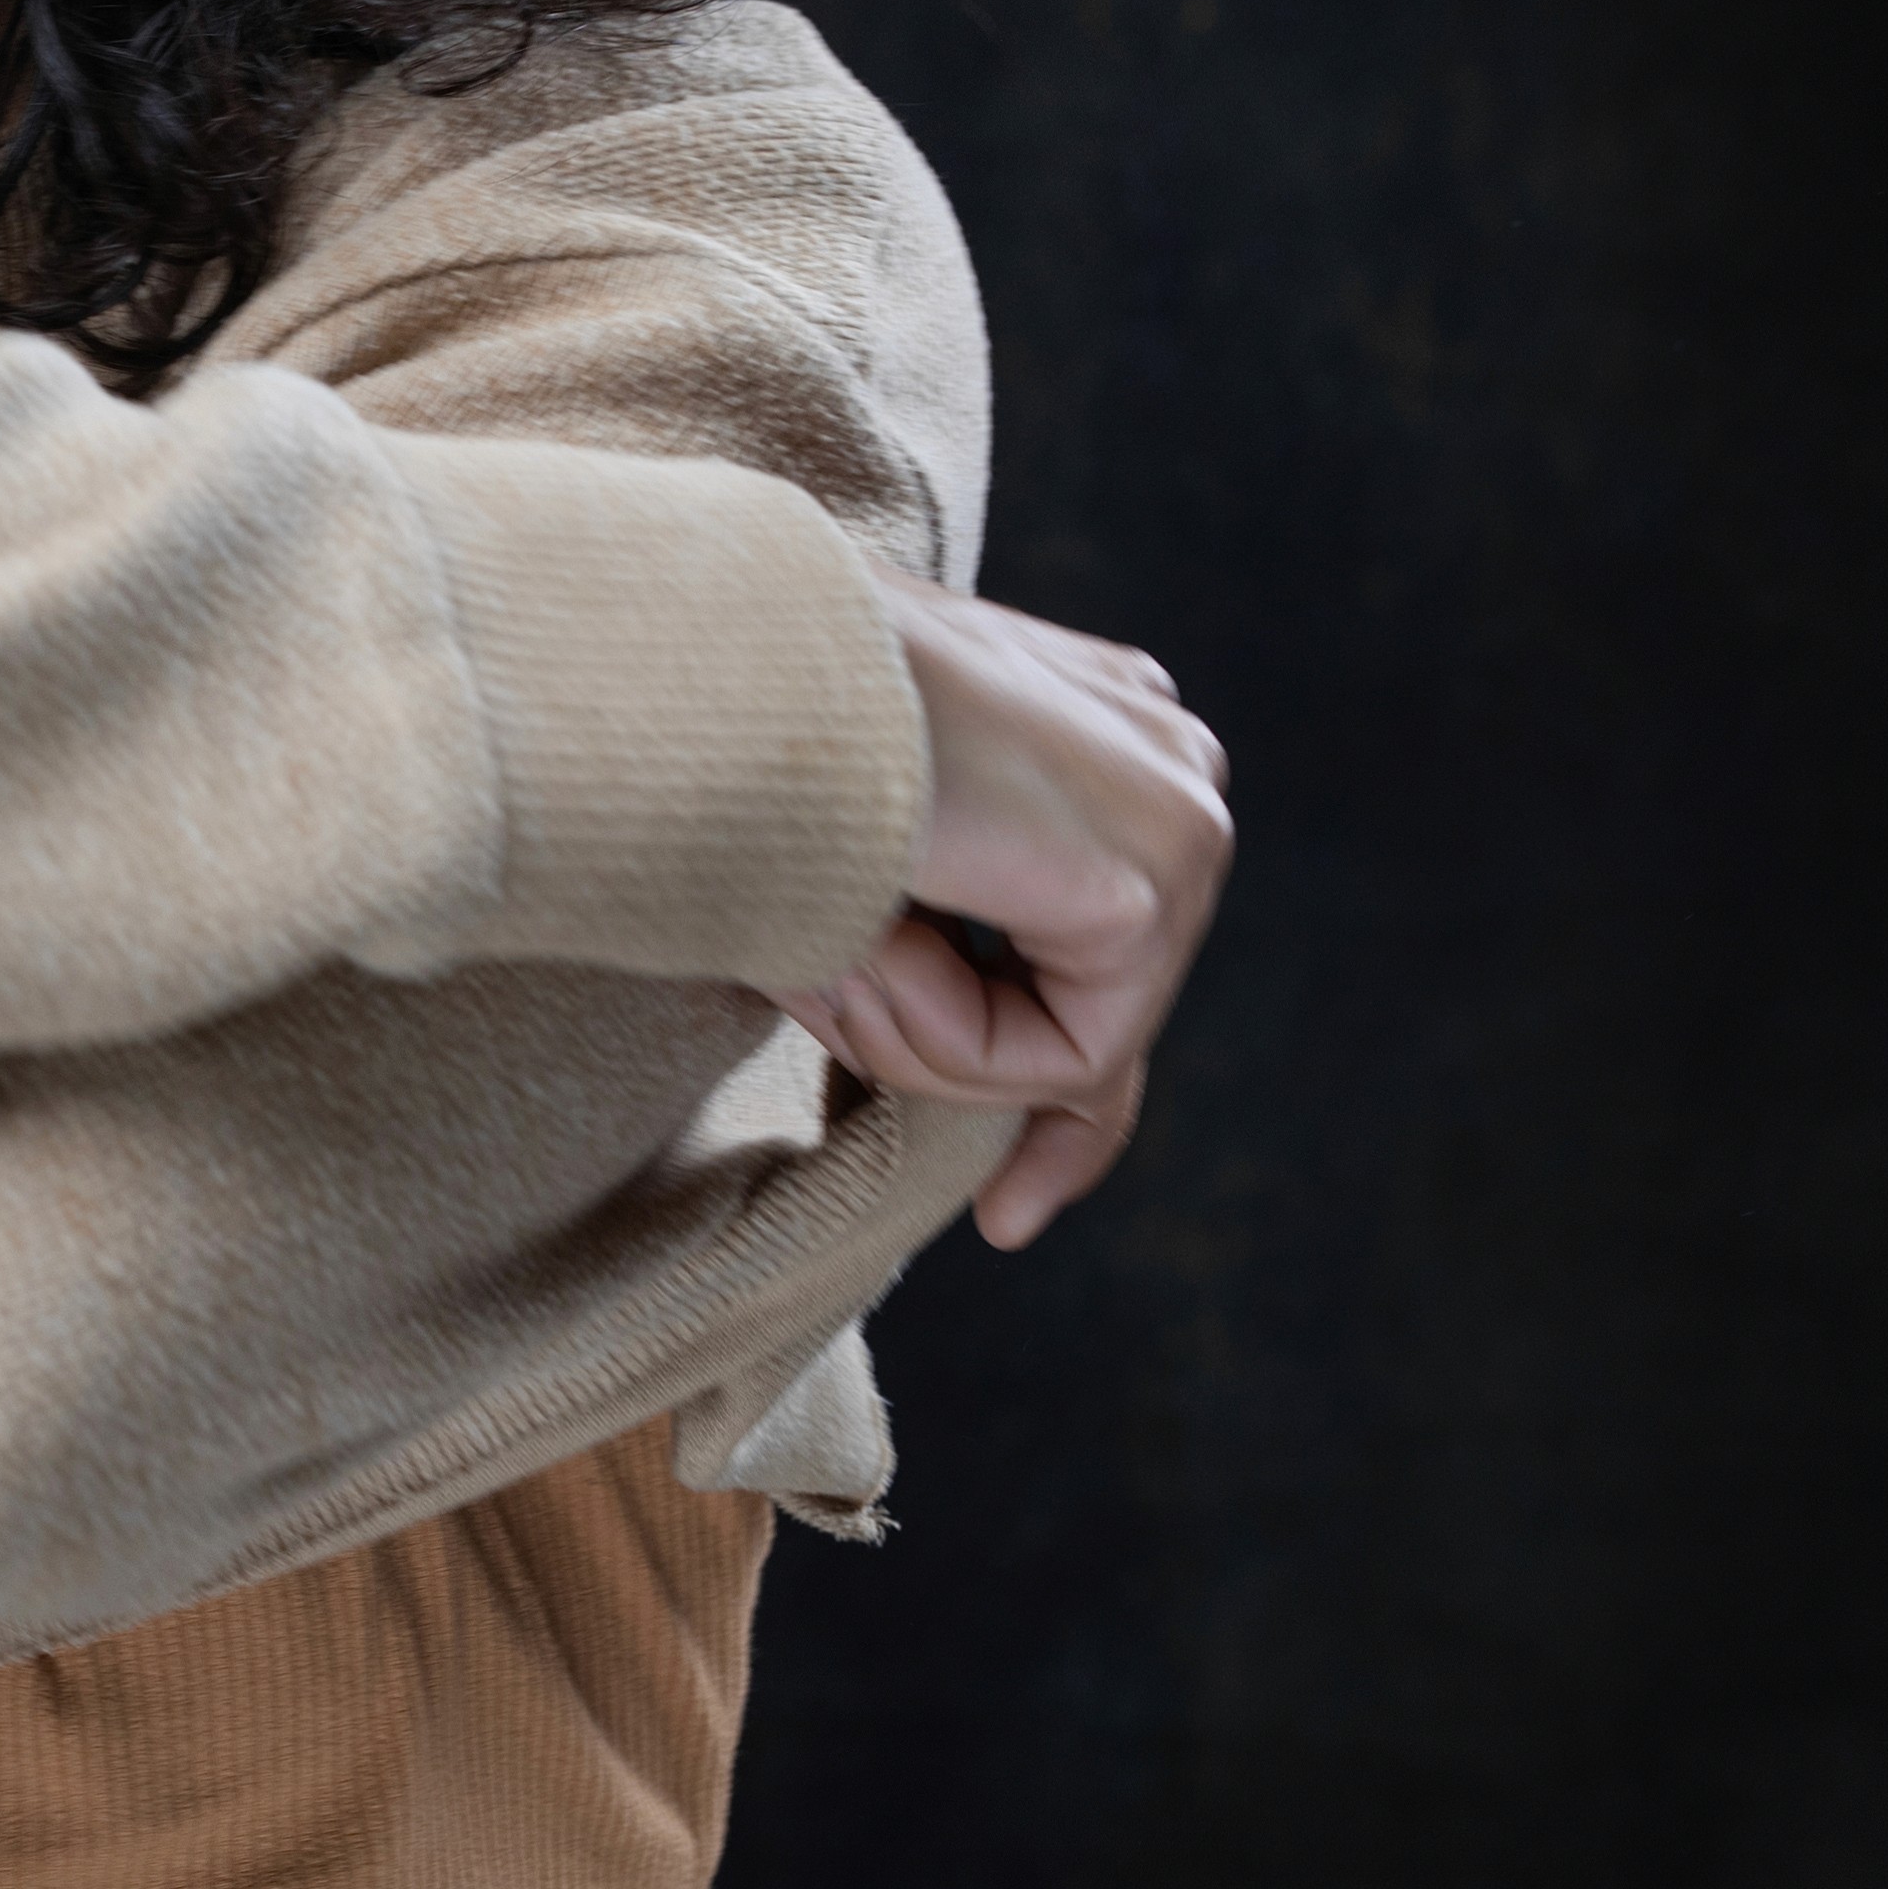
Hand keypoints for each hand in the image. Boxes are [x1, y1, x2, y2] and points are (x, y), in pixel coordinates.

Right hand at [776, 571, 1233, 1252]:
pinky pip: (1060, 1058)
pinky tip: (868, 941)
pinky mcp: (1155, 875)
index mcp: (1098, 721)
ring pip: (1069, 1049)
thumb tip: (982, 1136)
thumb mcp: (852, 864)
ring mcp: (1182, 806)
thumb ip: (934, 962)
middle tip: (824, 991)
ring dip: (915, 1036)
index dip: (1066, 1107)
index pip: (1114, 950)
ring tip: (823, 938)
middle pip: (1098, 1013)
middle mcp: (1167, 752)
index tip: (1011, 1219)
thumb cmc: (734, 745)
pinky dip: (938, 1036)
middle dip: (949, 1059)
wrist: (706, 669)